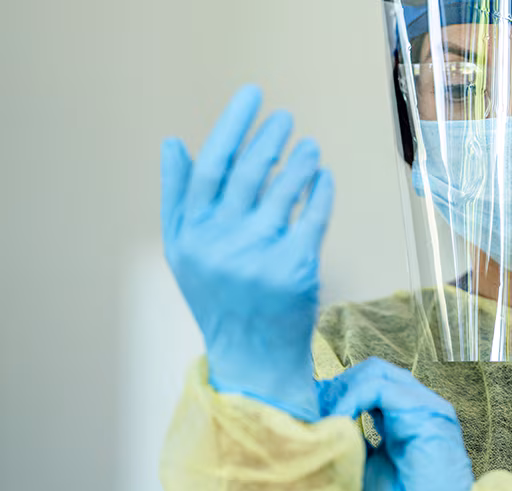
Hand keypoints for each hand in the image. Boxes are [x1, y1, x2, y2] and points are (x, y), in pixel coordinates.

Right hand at [160, 85, 333, 420]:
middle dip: (269, 137)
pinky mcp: (297, 270)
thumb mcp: (185, 252)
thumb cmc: (219, 296)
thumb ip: (178, 197)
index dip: (232, 126)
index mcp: (190, 236)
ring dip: (300, 161)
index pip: (211, 166)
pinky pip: (313, 216)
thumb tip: (171, 142)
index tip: (252, 95)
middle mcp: (221, 245)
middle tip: (285, 117)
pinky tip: (323, 176)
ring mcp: (261, 258)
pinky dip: (320, 190)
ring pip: (285, 191)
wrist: (252, 357)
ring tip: (309, 146)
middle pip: (248, 173)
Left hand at [321, 358, 473, 490]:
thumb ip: (353, 436)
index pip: (371, 381)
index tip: (312, 406)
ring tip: (325, 414)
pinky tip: (340, 417)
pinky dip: (353, 398)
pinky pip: (380, 389)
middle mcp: (419, 406)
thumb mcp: (367, 462)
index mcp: (407, 417)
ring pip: (376, 373)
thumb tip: (322, 420)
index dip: (340, 388)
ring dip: (344, 390)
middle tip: (315, 407)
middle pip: (374, 371)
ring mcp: (427, 407)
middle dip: (340, 385)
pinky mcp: (427, 413)